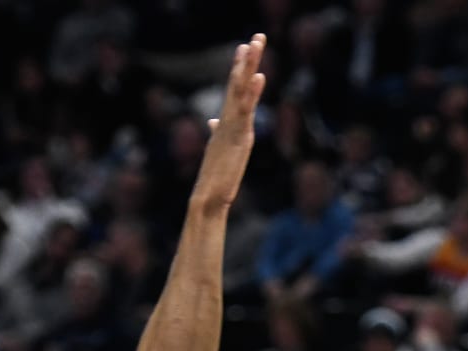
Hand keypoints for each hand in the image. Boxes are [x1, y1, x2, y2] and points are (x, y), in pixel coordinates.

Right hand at [193, 34, 266, 212]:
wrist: (209, 197)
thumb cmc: (215, 176)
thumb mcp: (220, 148)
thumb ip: (218, 131)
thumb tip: (213, 121)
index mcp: (227, 122)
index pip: (234, 88)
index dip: (240, 68)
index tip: (245, 47)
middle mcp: (229, 120)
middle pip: (238, 83)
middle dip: (247, 60)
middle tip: (257, 37)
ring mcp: (232, 127)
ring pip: (241, 91)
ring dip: (248, 68)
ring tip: (255, 46)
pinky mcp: (238, 137)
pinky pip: (245, 111)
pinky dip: (252, 93)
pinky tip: (259, 77)